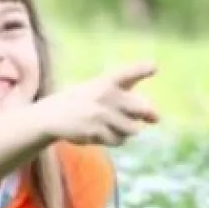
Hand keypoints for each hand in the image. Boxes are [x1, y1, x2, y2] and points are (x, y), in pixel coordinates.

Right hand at [35, 61, 158, 146]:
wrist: (50, 116)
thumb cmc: (81, 102)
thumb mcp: (99, 89)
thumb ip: (128, 99)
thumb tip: (157, 118)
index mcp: (106, 81)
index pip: (126, 73)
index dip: (141, 69)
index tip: (153, 66)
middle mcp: (104, 95)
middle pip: (142, 108)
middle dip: (147, 115)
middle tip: (145, 117)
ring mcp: (99, 114)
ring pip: (132, 129)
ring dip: (126, 131)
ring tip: (110, 125)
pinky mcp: (94, 130)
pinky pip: (118, 141)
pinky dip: (113, 140)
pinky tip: (99, 133)